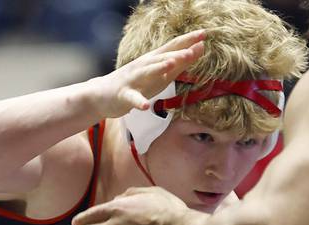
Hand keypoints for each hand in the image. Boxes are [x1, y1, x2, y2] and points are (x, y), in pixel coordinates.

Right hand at [89, 30, 205, 117]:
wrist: (103, 94)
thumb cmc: (137, 83)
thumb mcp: (161, 73)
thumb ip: (180, 62)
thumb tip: (200, 48)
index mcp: (154, 60)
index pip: (173, 47)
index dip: (188, 41)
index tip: (204, 34)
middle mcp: (144, 66)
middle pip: (163, 57)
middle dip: (179, 52)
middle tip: (196, 47)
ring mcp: (133, 79)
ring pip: (147, 72)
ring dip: (160, 67)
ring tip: (172, 64)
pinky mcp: (124, 95)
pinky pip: (132, 98)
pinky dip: (139, 102)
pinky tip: (145, 106)